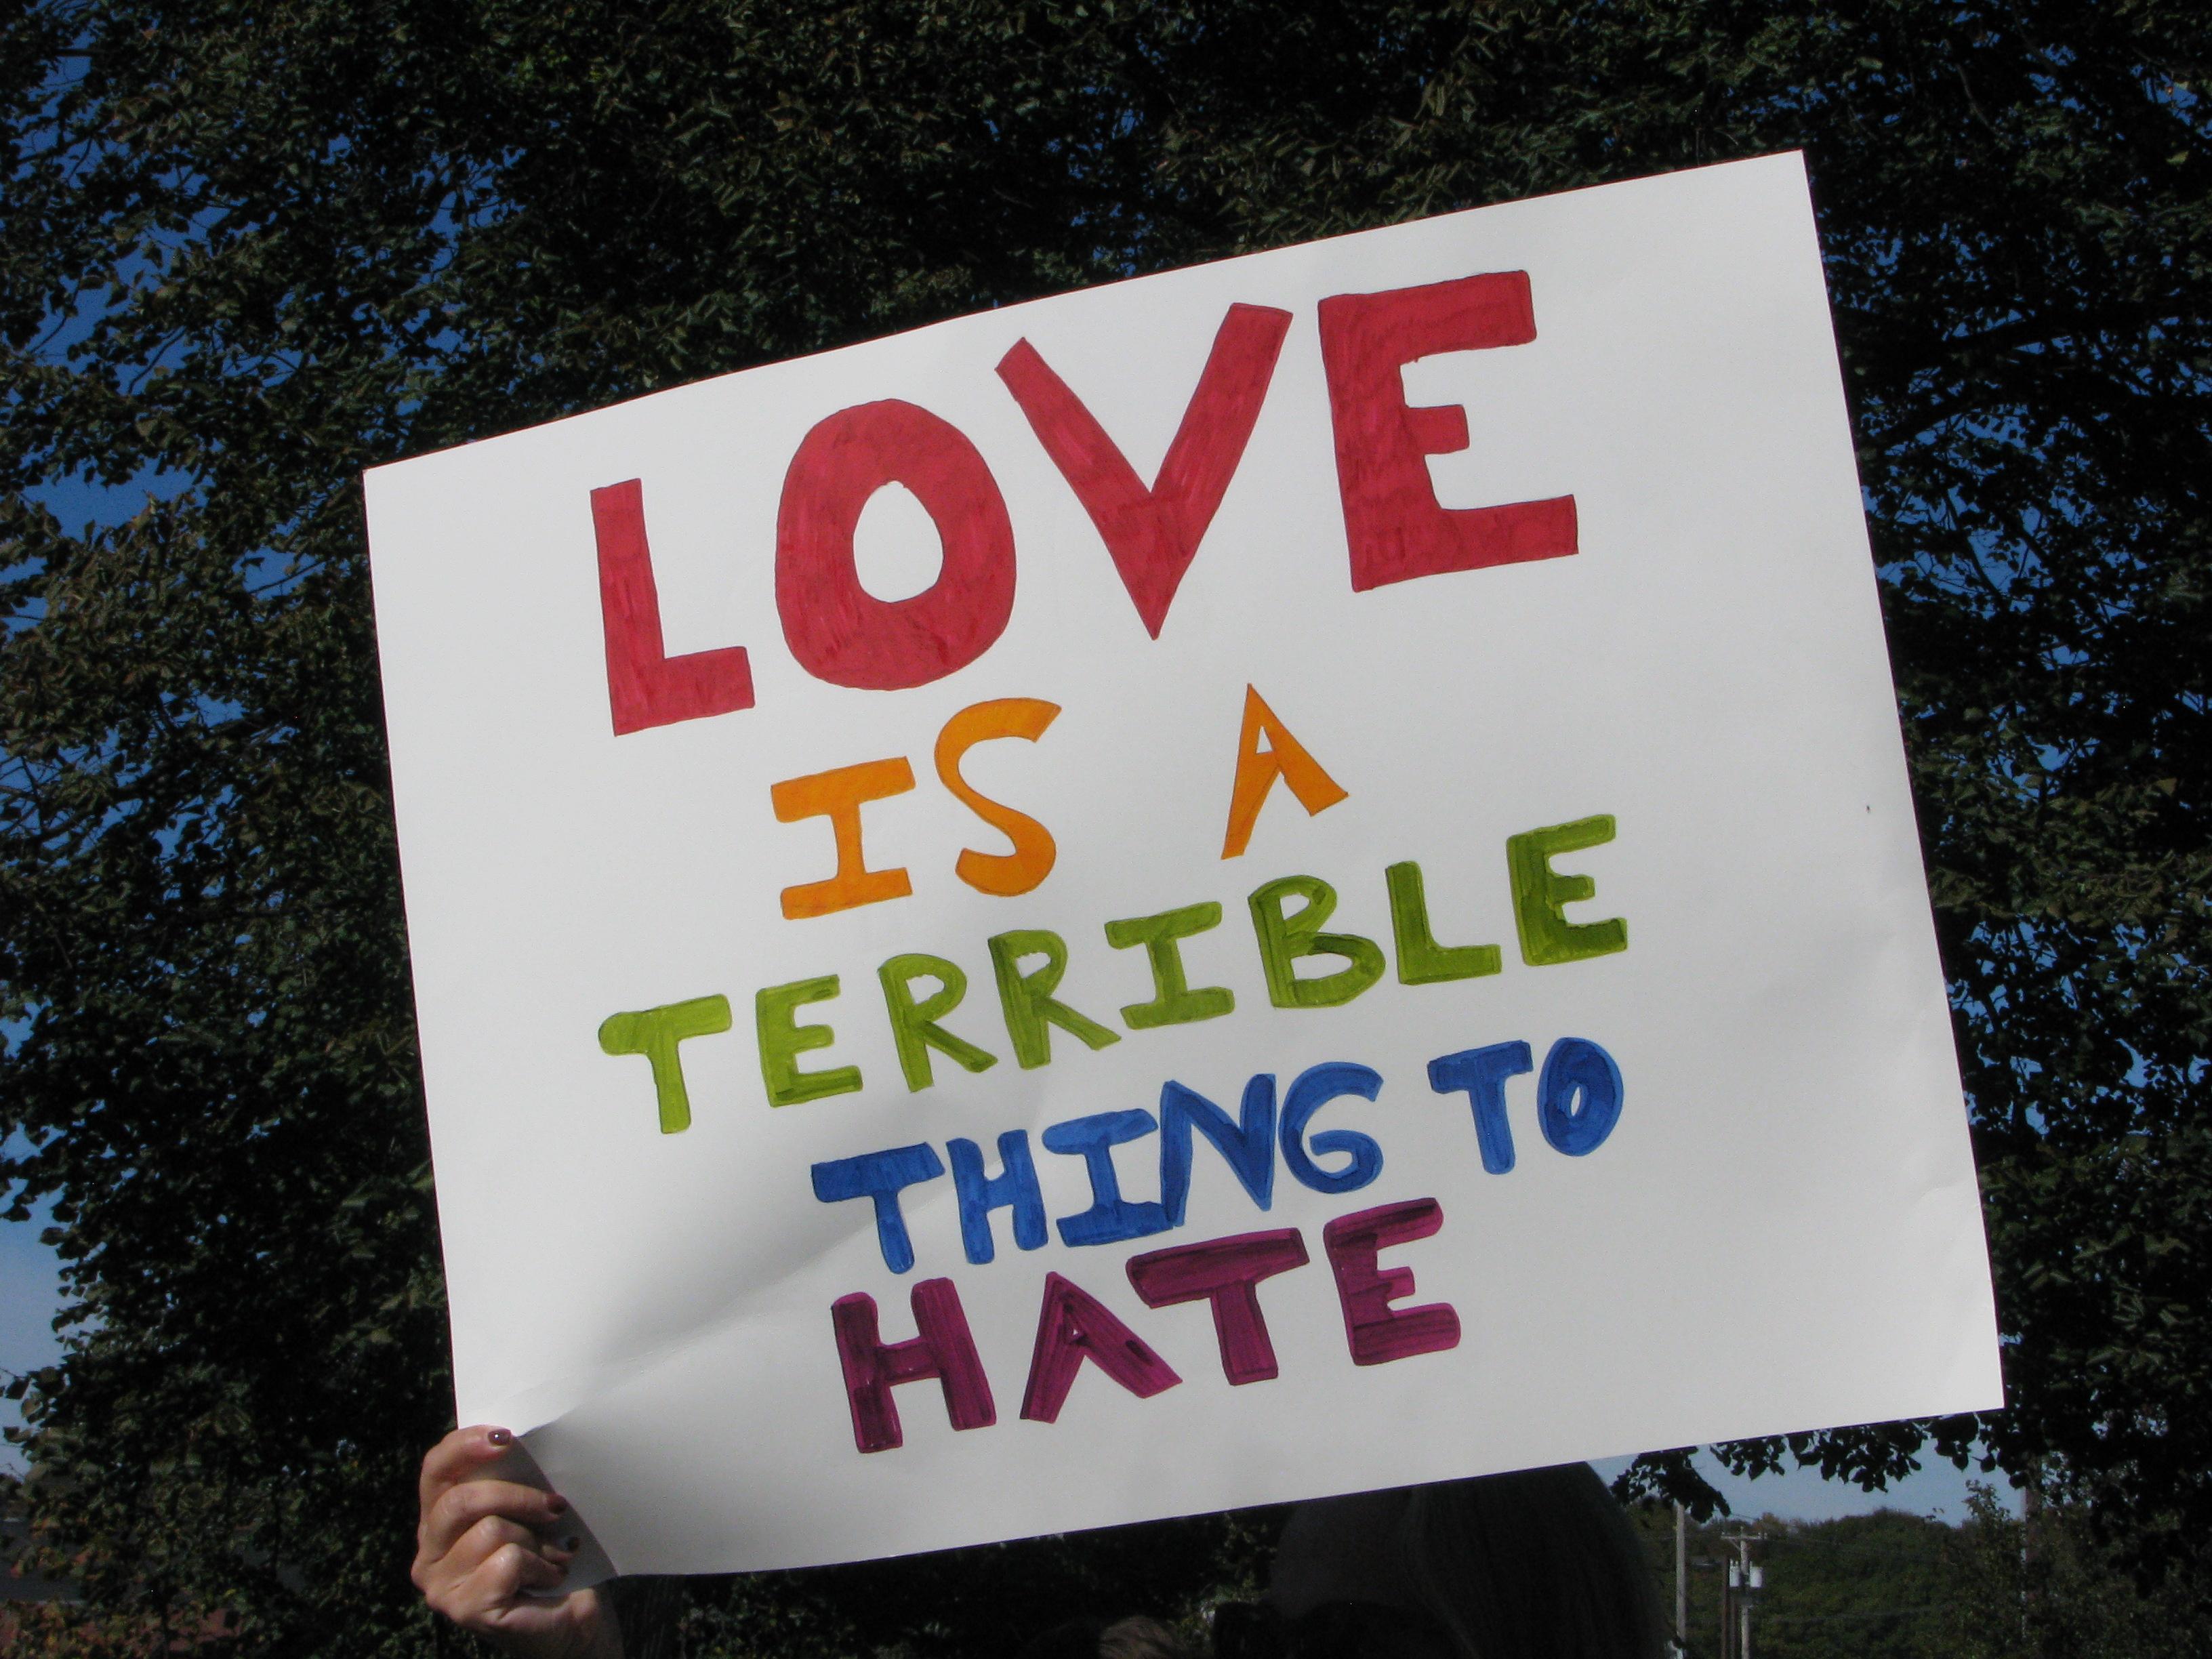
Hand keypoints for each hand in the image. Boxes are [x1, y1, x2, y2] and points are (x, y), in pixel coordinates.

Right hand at [413, 1425, 622, 1658]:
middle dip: (516, 1496)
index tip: (505, 1436)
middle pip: (460, 1500)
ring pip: (490, 1530)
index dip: (464, 1445)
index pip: (435, 1470)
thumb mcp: (527, 1510)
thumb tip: (516, 1440)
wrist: (573, 1621)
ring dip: (537, 1540)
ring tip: (554, 1555)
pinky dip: (542, 1565)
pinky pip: (507, 1562)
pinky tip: (550, 1577)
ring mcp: (441, 1586)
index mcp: (438, 1521)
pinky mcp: (464, 1608)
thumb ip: (511, 1480)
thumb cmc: (550, 1558)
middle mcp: (428, 1554)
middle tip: (555, 1506)